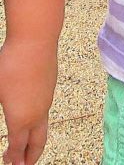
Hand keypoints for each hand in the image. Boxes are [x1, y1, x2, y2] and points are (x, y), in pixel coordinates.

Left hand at [0, 38, 56, 164]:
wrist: (36, 40)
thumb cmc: (11, 65)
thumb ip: (0, 107)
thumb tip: (7, 113)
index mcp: (21, 118)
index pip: (18, 147)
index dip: (14, 160)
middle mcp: (38, 112)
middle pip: (38, 142)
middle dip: (31, 158)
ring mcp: (46, 99)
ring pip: (42, 127)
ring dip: (35, 141)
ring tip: (26, 147)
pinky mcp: (49, 87)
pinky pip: (45, 112)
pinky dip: (38, 124)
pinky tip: (31, 119)